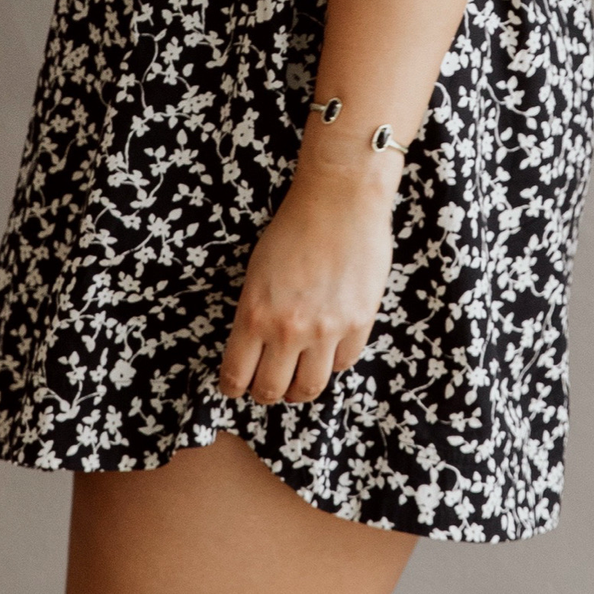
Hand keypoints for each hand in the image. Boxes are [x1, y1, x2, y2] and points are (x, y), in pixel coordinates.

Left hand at [217, 149, 398, 404]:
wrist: (339, 199)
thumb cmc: (293, 227)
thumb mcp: (257, 273)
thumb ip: (256, 315)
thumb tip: (258, 348)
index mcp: (253, 314)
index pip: (236, 375)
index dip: (234, 388)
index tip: (236, 387)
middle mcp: (288, 330)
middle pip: (272, 391)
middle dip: (266, 394)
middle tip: (268, 388)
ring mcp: (326, 330)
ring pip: (310, 388)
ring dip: (300, 390)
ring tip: (298, 381)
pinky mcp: (359, 323)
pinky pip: (344, 363)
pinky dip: (333, 363)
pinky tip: (328, 351)